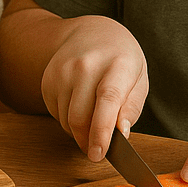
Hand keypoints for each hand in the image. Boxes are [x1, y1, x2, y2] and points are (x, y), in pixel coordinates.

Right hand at [40, 16, 147, 161]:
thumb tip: (121, 133)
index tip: (98, 154)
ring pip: (66, 120)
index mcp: (117, 64)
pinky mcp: (48, 79)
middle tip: (98, 152)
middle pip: (80, 117)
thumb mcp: (139, 80)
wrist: (90, 32)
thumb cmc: (120, 60)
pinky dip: (67, 121)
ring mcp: (63, 71)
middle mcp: (86, 65)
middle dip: (88, 142)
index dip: (101, 130)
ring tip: (92, 122)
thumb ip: (132, 108)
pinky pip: (55, 114)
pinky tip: (79, 108)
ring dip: (79, 132)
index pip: (107, 99)